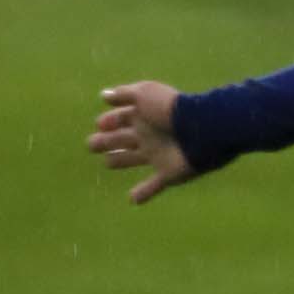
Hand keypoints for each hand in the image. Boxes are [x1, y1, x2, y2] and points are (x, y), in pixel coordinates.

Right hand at [88, 82, 196, 203]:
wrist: (203, 130)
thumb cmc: (171, 109)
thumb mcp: (145, 93)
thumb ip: (124, 94)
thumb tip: (104, 95)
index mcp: (144, 116)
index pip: (121, 118)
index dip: (109, 120)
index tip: (100, 124)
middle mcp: (149, 135)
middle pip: (122, 139)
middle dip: (106, 141)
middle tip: (91, 144)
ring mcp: (158, 155)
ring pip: (132, 159)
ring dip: (120, 160)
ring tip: (107, 163)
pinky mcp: (168, 173)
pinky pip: (153, 186)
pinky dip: (143, 193)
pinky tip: (132, 200)